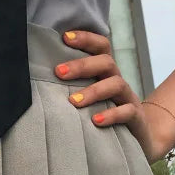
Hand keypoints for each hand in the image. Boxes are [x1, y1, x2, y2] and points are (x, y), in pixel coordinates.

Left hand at [55, 29, 174, 163]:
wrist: (138, 137)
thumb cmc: (103, 114)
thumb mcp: (87, 98)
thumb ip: (69, 87)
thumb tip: (36, 81)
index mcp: (105, 73)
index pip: (101, 47)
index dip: (86, 39)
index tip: (65, 37)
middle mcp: (117, 81)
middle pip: (106, 63)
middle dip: (82, 65)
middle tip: (59, 72)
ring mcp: (128, 98)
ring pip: (116, 84)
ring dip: (94, 91)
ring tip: (73, 102)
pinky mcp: (135, 117)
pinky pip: (127, 112)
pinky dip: (111, 115)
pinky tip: (96, 121)